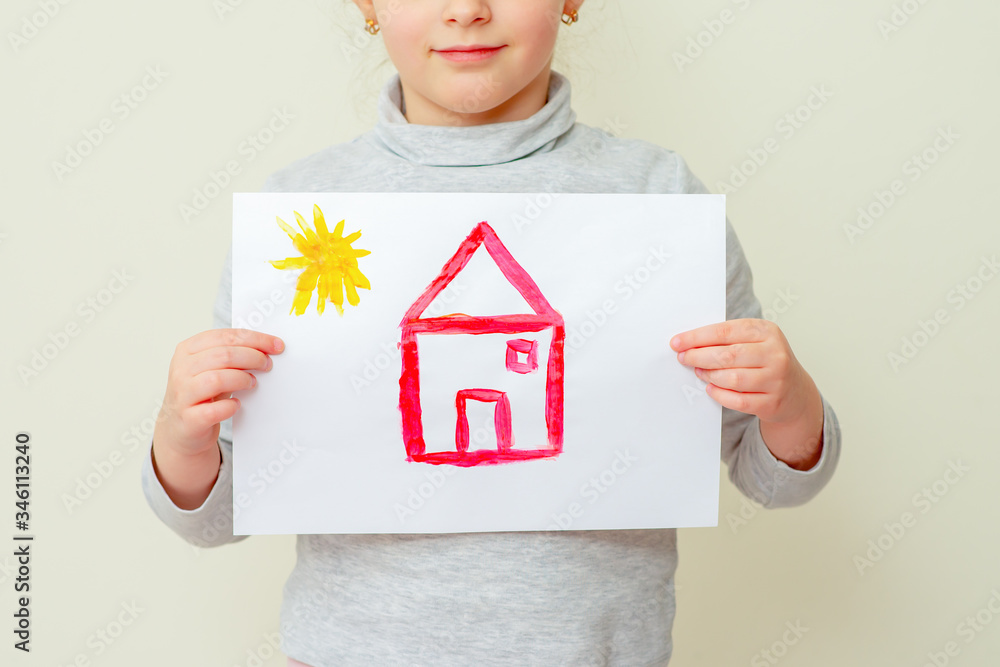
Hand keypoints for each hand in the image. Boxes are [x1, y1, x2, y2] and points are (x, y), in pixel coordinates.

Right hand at [153, 329, 283, 458]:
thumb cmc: (202, 394)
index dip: (255, 339)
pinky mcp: (188, 418)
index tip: (276, 345)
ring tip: (252, 383)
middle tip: (267, 364)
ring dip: (242, 379)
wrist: (181, 428)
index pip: (225, 336)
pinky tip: (237, 404)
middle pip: (223, 355)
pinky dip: (230, 406)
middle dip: (253, 357)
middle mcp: (181, 370)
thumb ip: (232, 355)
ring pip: (218, 379)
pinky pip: (214, 410)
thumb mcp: (213, 368)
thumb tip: (267, 347)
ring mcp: (182, 394)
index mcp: (187, 350)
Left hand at [670, 318, 823, 470]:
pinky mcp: (772, 402)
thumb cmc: (766, 361)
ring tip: (698, 372)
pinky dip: (719, 394)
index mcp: (767, 331)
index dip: (697, 337)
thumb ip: (728, 338)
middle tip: (683, 358)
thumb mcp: (755, 341)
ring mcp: (776, 379)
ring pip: (732, 379)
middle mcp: (775, 354)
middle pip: (727, 355)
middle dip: (698, 356)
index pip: (725, 331)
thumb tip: (689, 342)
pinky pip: (737, 400)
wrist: (795, 391)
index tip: (678, 342)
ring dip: (708, 375)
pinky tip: (710, 388)